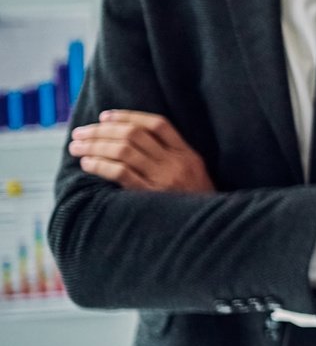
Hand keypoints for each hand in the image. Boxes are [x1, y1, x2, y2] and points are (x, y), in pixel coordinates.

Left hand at [68, 111, 214, 192]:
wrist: (209, 229)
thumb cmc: (195, 202)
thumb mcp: (194, 174)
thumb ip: (172, 157)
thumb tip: (131, 140)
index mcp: (188, 154)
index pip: (158, 124)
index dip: (128, 116)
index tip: (105, 116)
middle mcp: (176, 163)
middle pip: (134, 135)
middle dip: (102, 130)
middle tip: (80, 133)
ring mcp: (164, 180)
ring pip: (123, 151)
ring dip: (94, 146)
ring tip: (76, 147)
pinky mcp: (150, 196)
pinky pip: (120, 173)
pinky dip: (100, 165)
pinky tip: (87, 164)